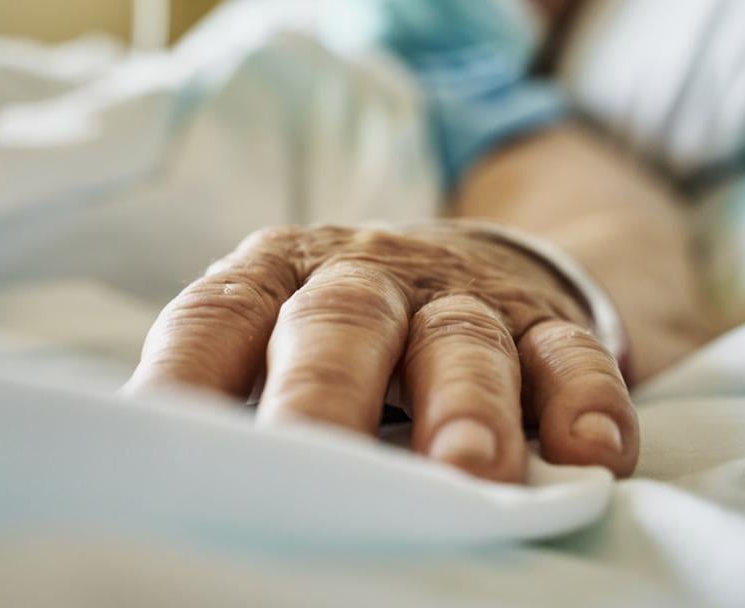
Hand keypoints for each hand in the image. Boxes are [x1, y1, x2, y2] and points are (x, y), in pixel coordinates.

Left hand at [125, 222, 637, 481]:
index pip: (217, 319)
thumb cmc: (344, 335)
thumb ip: (230, 390)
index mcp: (274, 281)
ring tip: (470, 474)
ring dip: (465, 403)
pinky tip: (591, 456)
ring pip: (461, 337)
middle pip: (338, 323)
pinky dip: (584, 399)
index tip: (159, 443)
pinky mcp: (544, 320)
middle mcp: (363, 278)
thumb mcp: (275, 340)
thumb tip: (153, 487)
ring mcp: (458, 296)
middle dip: (327, 393)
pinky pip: (569, 352)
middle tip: (311, 461)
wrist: (463, 258)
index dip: (186, 377)